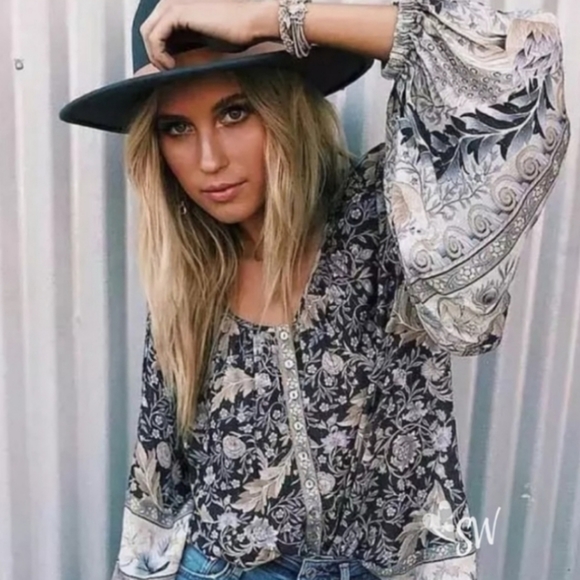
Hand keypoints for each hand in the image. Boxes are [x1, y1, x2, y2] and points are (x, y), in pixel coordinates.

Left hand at [140, 0, 277, 69]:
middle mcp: (171, 3)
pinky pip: (155, 37)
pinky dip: (159, 54)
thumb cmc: (234, 32)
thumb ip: (185, 45)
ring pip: (147, 34)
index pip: (154, 31)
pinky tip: (172, 65)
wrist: (249, 23)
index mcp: (177, 8)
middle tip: (168, 70)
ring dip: (155, 56)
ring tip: (170, 69)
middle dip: (153, 54)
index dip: (158, 52)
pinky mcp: (176, 13)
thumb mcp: (202, 41)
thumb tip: (171, 60)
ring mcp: (172, 5)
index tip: (170, 68)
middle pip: (147, 31)